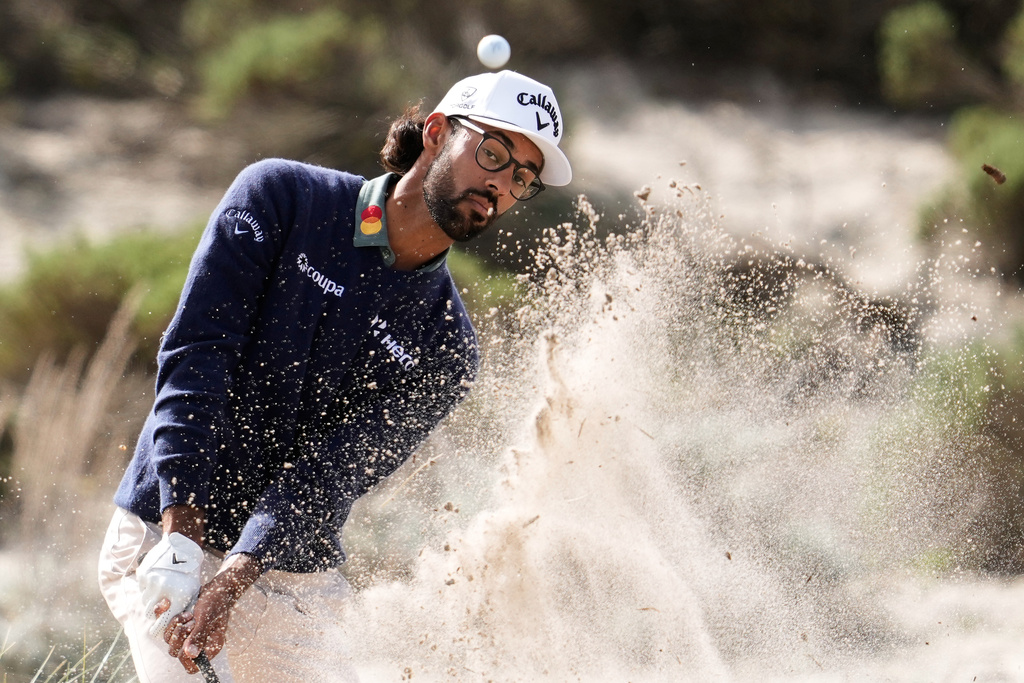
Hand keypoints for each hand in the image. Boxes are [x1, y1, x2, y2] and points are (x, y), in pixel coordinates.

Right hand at [137, 531, 203, 637]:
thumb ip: (185, 609)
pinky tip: (157, 581)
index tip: (158, 630)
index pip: (162, 625)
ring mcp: (151, 583)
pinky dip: (147, 589)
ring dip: (151, 601)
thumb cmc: (190, 573)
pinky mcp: (143, 575)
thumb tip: (177, 628)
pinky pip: (141, 589)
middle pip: (149, 615)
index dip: (159, 629)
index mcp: (178, 598)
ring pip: (144, 602)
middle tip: (160, 609)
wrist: (182, 548)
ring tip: (161, 592)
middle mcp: (162, 592)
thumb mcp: (193, 591)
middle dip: (154, 614)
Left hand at [161, 553, 262, 673]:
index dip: (185, 657)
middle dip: (180, 636)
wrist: (216, 587)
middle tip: (191, 621)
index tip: (188, 640)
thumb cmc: (216, 602)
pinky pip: (165, 628)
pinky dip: (166, 617)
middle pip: (176, 653)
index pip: (192, 666)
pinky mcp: (179, 626)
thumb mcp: (208, 617)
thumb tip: (190, 654)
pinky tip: (171, 606)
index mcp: (209, 647)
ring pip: (169, 640)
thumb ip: (199, 636)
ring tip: (188, 614)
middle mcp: (197, 644)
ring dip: (175, 625)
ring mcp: (187, 635)